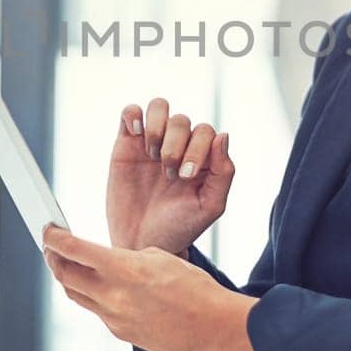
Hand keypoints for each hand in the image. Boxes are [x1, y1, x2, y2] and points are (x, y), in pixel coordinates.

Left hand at [42, 225, 269, 350]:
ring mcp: (114, 318)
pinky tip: (99, 287)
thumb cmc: (195, 289)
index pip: (74, 250)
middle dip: (54, 258)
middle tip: (51, 247)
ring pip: (75, 295)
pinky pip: (96, 311)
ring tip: (66, 265)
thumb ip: (127, 258)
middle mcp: (113, 296)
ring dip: (67, 278)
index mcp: (124, 269)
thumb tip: (108, 261)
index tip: (47, 231)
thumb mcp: (160, 258)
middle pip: (65, 275)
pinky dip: (92, 296)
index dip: (54, 239)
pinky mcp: (120, 333)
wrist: (212, 328)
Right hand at [107, 98, 235, 256]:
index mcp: (202, 158)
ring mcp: (152, 142)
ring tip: (151, 154)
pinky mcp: (126, 144)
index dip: (197, 148)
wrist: (140, 243)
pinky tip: (135, 135)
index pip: (206, 131)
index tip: (185, 176)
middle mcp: (178, 146)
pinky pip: (130, 112)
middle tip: (168, 174)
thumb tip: (223, 134)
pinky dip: (133, 114)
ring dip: (157, 127)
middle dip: (175, 146)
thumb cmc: (178, 227)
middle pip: (182, 121)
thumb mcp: (209, 207)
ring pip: (159, 106)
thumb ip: (224, 172)